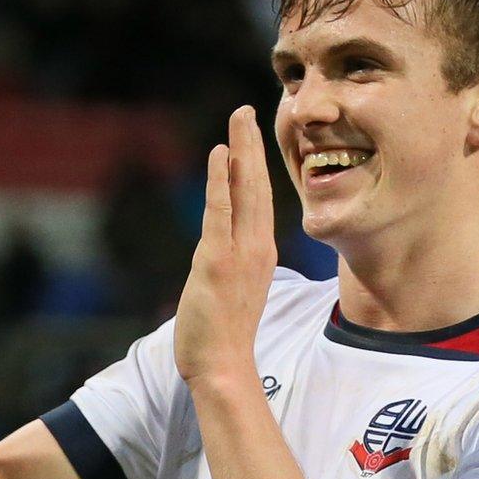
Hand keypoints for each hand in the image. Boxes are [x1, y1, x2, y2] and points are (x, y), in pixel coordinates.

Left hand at [174, 107, 277, 385]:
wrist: (223, 367)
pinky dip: (221, 181)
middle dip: (253, 146)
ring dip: (241, 151)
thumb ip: (231, 269)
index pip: (259, 201)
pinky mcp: (218, 261)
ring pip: (244, 191)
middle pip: (257, 187)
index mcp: (260, 255)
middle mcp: (257, 249)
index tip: (250, 137)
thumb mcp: (233, 294)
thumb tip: (222, 258)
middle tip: (248, 110)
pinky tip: (220, 153)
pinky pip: (221, 212)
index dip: (256, 167)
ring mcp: (240, 253)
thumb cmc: (222, 337)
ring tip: (239, 118)